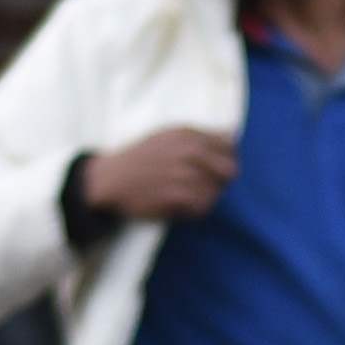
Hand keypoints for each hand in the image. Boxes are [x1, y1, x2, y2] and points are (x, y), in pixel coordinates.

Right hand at [79, 127, 238, 225]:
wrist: (111, 179)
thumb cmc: (142, 157)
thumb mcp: (168, 135)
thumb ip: (200, 135)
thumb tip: (233, 135)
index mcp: (187, 134)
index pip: (229, 145)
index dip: (228, 158)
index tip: (217, 166)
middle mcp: (187, 152)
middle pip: (229, 170)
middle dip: (222, 180)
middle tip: (207, 184)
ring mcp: (182, 174)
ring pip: (216, 191)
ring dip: (207, 197)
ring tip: (190, 196)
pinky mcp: (175, 197)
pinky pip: (202, 207)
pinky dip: (196, 209)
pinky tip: (183, 206)